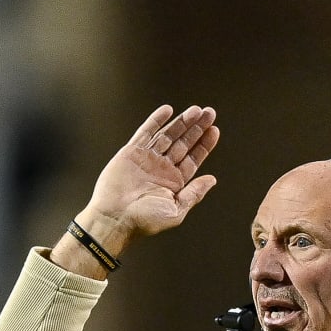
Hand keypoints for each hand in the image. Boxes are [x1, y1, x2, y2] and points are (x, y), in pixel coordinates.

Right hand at [60, 104, 220, 268]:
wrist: (115, 217)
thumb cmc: (145, 220)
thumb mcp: (177, 210)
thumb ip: (194, 193)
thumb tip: (212, 180)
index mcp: (174, 182)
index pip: (193, 158)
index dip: (204, 144)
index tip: (214, 130)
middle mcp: (162, 168)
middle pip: (183, 143)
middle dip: (197, 128)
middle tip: (209, 113)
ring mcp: (147, 159)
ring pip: (168, 135)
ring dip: (181, 122)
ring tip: (196, 110)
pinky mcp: (131, 152)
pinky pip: (146, 132)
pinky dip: (156, 120)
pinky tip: (168, 110)